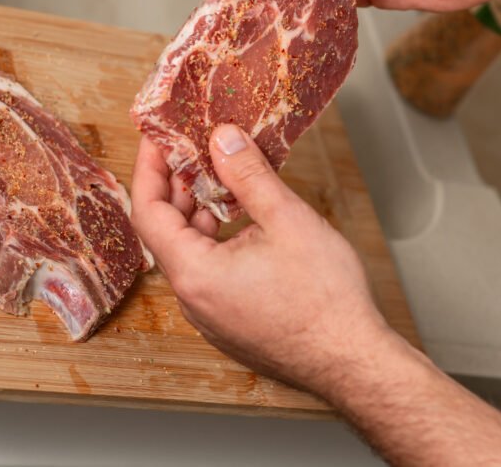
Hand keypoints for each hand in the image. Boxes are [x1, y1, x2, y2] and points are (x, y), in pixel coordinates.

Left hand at [129, 125, 392, 393]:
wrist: (353, 360)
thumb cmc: (326, 301)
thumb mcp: (287, 219)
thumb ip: (248, 174)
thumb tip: (223, 140)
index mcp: (195, 274)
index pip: (148, 211)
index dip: (149, 168)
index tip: (158, 140)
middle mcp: (193, 299)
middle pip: (166, 231)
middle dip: (178, 185)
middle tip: (196, 148)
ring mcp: (211, 315)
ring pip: (191, 252)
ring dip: (201, 212)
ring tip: (225, 178)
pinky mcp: (230, 322)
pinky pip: (209, 272)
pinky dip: (217, 238)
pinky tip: (244, 219)